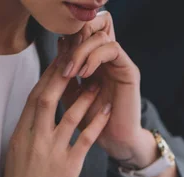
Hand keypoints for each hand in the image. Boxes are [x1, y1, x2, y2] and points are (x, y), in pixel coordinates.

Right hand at [0, 54, 110, 176]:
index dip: (47, 77)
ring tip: (98, 83)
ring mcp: (52, 152)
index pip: (33, 97)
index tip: (59, 63)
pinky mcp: (68, 166)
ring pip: (69, 114)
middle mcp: (35, 138)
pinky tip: (107, 110)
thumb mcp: (15, 154)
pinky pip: (85, 138)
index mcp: (20, 134)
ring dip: (85, 96)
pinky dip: (97, 122)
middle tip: (78, 60)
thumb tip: (34, 117)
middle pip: (47, 97)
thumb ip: (26, 134)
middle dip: (62, 75)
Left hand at [59, 11, 156, 168]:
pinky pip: (113, 48)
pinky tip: (84, 73)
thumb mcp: (70, 97)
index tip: (54, 59)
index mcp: (94, 62)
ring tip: (71, 71)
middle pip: (94, 27)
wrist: (113, 142)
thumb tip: (58, 47)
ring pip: (101, 36)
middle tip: (62, 62)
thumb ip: (63, 75)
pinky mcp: (129, 70)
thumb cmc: (90, 125)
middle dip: (74, 40)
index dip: (68, 39)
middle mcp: (108, 59)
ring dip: (81, 51)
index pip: (82, 34)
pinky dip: (95, 57)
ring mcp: (119, 63)